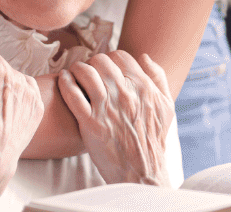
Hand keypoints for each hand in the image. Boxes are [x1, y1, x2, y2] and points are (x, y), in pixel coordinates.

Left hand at [57, 50, 174, 185]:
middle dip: (92, 64)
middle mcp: (124, 94)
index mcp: (143, 87)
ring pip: (85, 72)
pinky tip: (64, 80)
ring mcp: (106, 107)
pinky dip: (65, 82)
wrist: (141, 173)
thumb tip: (144, 57)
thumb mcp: (166, 107)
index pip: (120, 56)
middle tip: (88, 73)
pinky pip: (72, 93)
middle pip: (100, 61)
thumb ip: (158, 78)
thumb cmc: (153, 141)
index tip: (104, 69)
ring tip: (73, 75)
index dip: (110, 59)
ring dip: (76, 70)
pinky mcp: (90, 123)